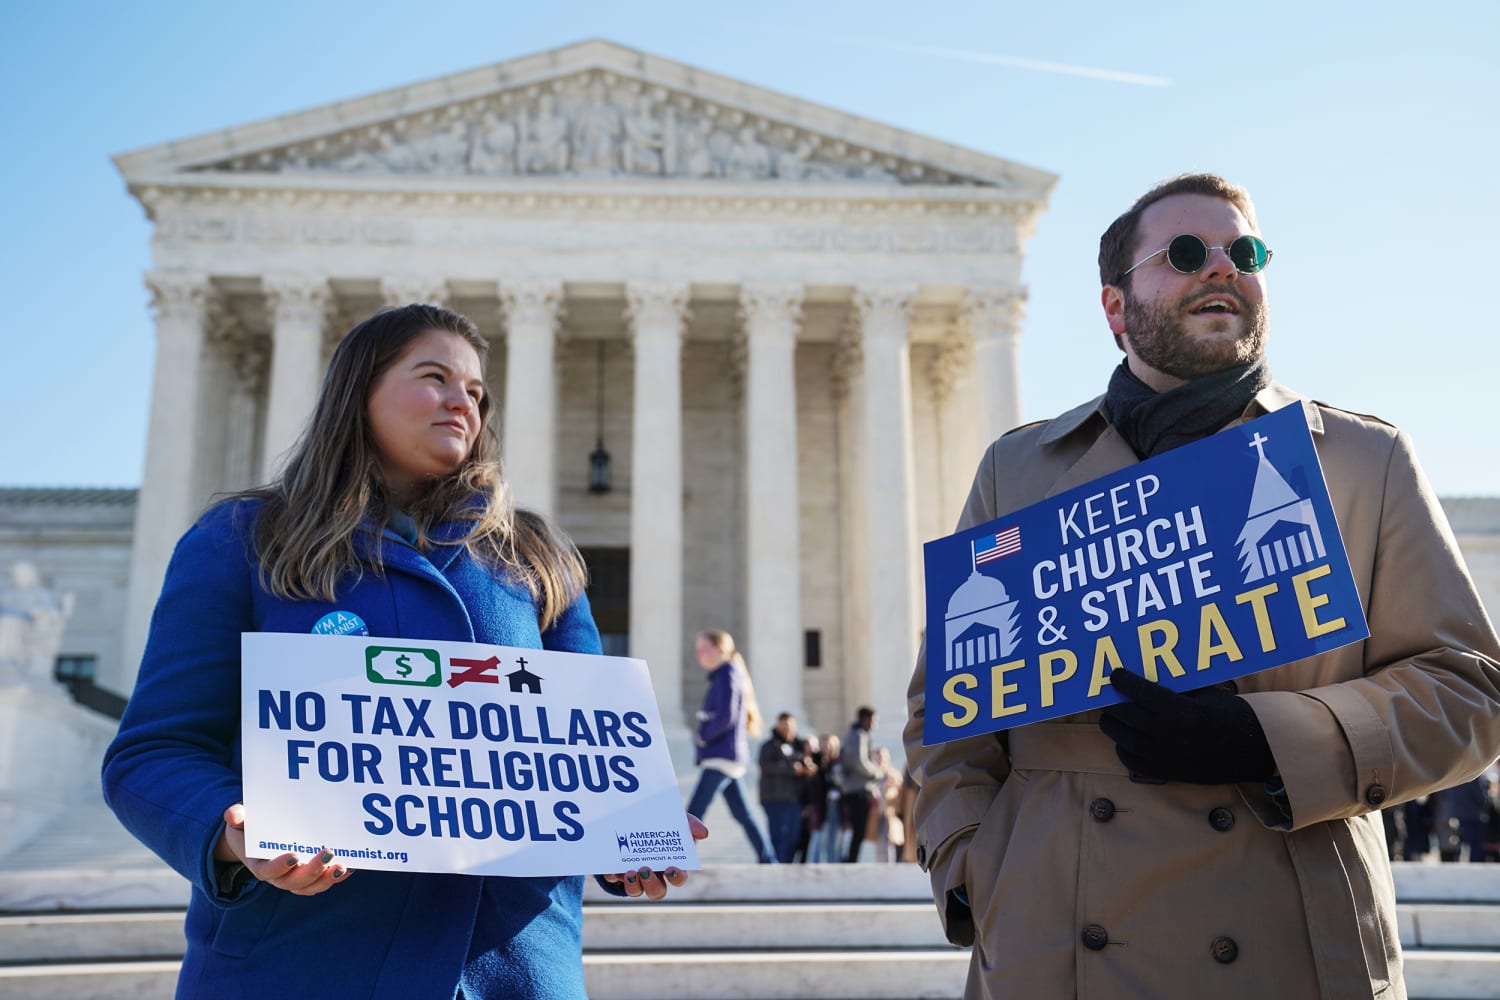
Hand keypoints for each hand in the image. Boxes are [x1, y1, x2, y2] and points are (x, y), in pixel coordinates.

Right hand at [215, 803, 350, 895]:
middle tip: (328, 854)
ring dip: (328, 879)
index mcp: (259, 864)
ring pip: (311, 886)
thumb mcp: (240, 820)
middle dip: (312, 871)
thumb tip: (232, 814)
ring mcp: (295, 878)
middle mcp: (278, 876)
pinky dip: (336, 877)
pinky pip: (323, 881)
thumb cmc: (249, 827)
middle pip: (295, 882)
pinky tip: (350, 867)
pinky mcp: (309, 876)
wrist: (256, 838)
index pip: (268, 872)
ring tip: (343, 867)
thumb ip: (236, 817)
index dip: (279, 867)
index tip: (293, 856)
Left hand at [600, 814, 708, 900]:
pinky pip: (614, 880)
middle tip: (645, 869)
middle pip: (657, 891)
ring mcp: (635, 876)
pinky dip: (613, 875)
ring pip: (636, 891)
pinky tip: (612, 868)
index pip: (679, 878)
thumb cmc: (661, 822)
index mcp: (671, 865)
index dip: (677, 877)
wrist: (633, 814)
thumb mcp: (676, 820)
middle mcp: (654, 876)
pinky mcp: (616, 872)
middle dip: (652, 884)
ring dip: (633, 885)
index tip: (671, 869)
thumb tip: (704, 834)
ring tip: (629, 872)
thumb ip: (690, 824)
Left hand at [1098, 670, 1275, 784]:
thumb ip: (1175, 691)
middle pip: (1126, 715)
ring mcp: (1164, 756)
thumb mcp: (1204, 695)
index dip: (1124, 681)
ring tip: (1111, 716)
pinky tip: (1124, 739)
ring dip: (1113, 724)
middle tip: (1109, 696)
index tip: (1115, 675)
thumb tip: (1147, 681)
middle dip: (1114, 703)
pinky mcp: (1164, 772)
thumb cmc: (1231, 717)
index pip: (1140, 692)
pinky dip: (1122, 748)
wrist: (1252, 751)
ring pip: (1123, 738)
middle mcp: (1168, 734)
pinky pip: (1131, 760)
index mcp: (1180, 711)